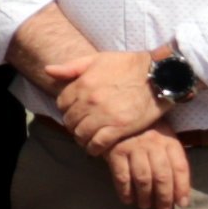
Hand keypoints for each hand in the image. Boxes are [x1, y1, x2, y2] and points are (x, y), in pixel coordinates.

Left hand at [39, 50, 166, 152]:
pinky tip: (95, 149)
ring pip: (81, 134)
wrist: (159, 75)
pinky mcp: (119, 128)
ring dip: (81, 138)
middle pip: (70, 121)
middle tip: (81, 127)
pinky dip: (93, 149)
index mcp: (82, 84)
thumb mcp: (98, 59)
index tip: (75, 112)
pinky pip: (98, 144)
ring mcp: (104, 115)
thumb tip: (47, 71)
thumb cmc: (128, 65)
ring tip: (87, 138)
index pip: (62, 104)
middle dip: (73, 125)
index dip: (67, 109)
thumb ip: (71, 67)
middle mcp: (90, 101)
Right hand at [107, 126, 190, 208]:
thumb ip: (171, 159)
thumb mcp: (163, 138)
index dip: (182, 188)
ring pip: (143, 178)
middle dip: (164, 197)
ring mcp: (133, 148)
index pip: (180, 167)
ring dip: (145, 196)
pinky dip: (125, 191)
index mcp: (169, 141)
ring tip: (145, 206)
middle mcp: (153, 144)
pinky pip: (122, 176)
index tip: (181, 204)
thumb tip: (178, 190)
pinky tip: (127, 200)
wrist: (118, 116)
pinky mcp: (115, 152)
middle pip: (162, 176)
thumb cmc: (145, 131)